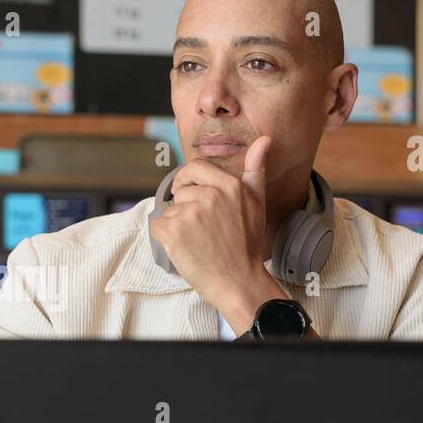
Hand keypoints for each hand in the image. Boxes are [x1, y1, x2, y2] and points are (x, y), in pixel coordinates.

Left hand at [150, 135, 285, 332]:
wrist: (239, 282)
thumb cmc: (247, 245)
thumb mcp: (257, 203)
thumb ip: (256, 170)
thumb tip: (264, 139)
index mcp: (230, 185)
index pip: (194, 168)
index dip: (187, 180)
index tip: (187, 192)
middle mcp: (210, 195)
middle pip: (181, 192)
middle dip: (186, 208)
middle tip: (202, 230)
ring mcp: (191, 213)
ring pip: (170, 211)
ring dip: (178, 226)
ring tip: (198, 242)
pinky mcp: (174, 232)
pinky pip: (158, 226)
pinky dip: (165, 238)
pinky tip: (184, 248)